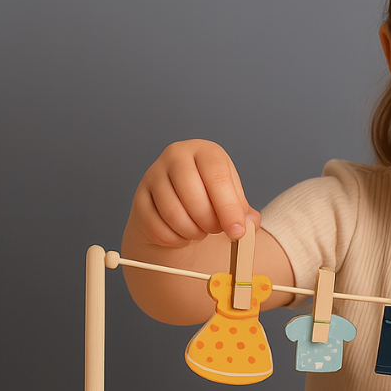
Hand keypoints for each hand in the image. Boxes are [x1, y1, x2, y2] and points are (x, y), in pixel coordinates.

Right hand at [129, 139, 258, 248]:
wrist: (177, 202)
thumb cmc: (209, 197)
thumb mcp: (232, 198)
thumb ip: (244, 213)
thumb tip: (249, 225)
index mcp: (205, 151)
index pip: (217, 176)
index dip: (228, 207)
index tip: (236, 231)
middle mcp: (176, 156)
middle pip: (193, 196)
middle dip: (210, 222)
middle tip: (217, 229)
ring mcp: (154, 175)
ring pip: (174, 214)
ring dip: (193, 232)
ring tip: (201, 230)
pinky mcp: (140, 197)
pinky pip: (158, 227)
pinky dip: (175, 238)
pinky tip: (183, 233)